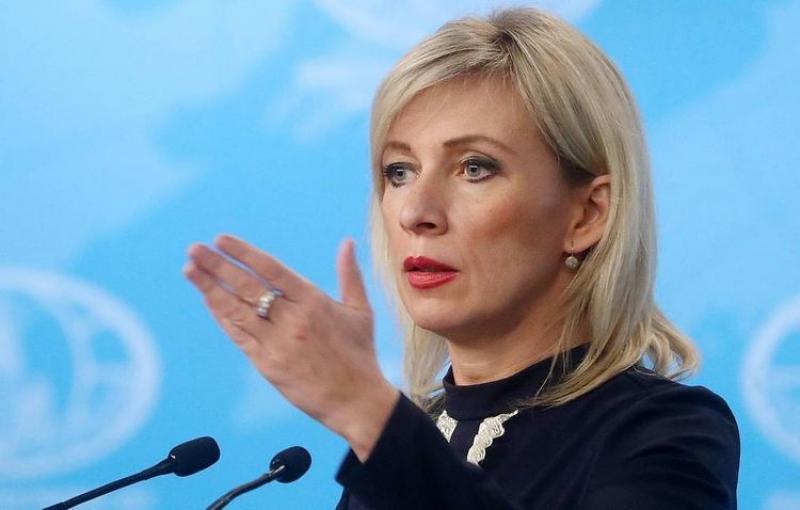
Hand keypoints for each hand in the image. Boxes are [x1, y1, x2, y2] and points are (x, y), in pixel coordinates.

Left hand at [184, 234, 398, 459]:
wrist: (356, 400)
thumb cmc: (359, 355)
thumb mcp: (360, 310)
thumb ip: (349, 274)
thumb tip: (347, 242)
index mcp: (314, 301)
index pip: (272, 269)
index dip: (244, 253)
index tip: (222, 240)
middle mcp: (292, 319)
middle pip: (248, 286)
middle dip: (218, 265)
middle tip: (194, 249)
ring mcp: (277, 343)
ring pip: (236, 310)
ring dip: (210, 288)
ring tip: (190, 269)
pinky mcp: (267, 364)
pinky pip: (238, 335)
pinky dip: (222, 316)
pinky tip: (208, 300)